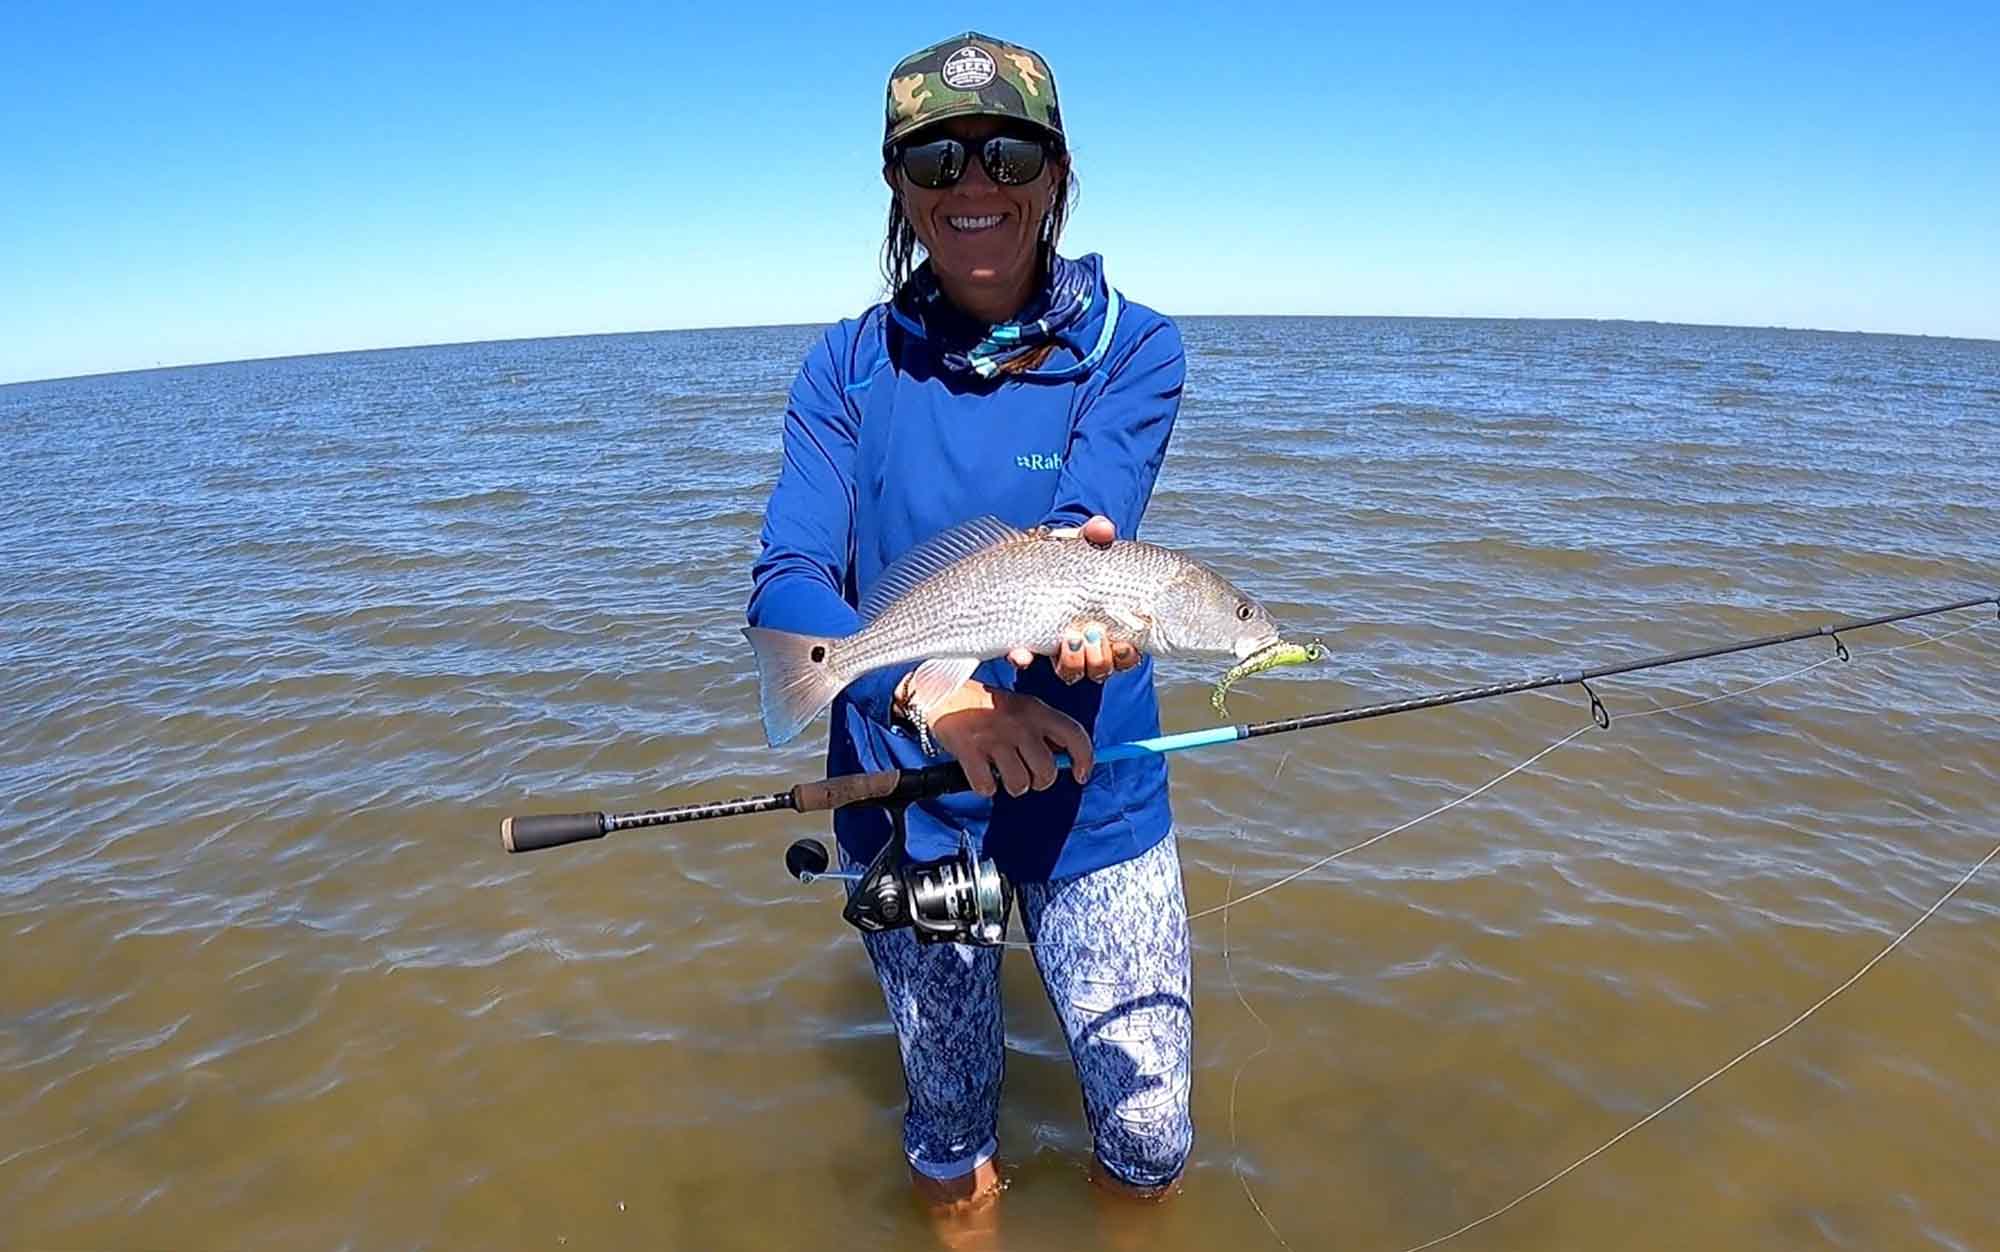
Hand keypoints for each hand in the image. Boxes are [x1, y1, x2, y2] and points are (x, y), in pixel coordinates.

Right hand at [925, 681, 1094, 798]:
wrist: (945, 693)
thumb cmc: (989, 707)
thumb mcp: (1024, 708)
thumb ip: (1045, 731)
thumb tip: (1067, 759)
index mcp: (1037, 711)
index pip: (1076, 736)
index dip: (1085, 760)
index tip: (1080, 775)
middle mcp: (1020, 725)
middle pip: (1046, 771)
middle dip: (1039, 781)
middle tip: (1028, 775)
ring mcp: (995, 738)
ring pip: (1019, 784)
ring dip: (1012, 785)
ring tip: (1002, 772)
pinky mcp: (970, 751)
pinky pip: (987, 787)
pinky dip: (985, 786)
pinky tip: (981, 771)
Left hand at [1008, 515, 1143, 683]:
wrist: (1020, 560)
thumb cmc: (1059, 555)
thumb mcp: (1078, 543)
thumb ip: (1093, 534)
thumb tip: (1103, 527)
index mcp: (1107, 621)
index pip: (1126, 650)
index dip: (1126, 653)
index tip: (1124, 644)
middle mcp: (1084, 641)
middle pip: (1101, 666)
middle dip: (1099, 657)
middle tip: (1093, 634)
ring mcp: (1053, 646)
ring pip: (1071, 671)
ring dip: (1072, 661)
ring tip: (1068, 638)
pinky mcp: (1024, 645)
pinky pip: (1026, 662)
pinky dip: (1023, 658)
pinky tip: (1020, 652)